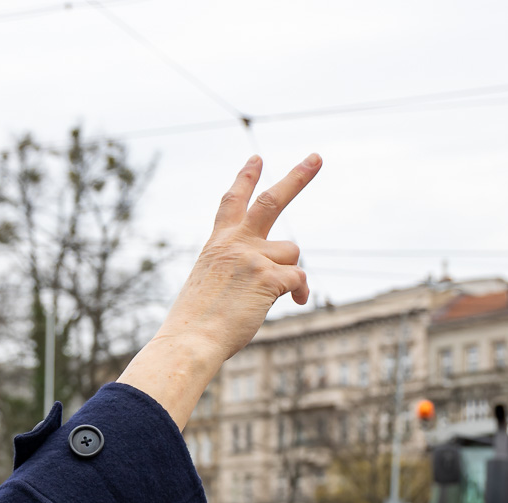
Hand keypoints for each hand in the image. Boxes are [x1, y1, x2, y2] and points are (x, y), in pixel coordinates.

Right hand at [118, 154, 320, 427]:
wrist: (191, 340)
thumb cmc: (196, 325)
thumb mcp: (208, 286)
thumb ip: (235, 271)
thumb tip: (270, 279)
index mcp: (217, 243)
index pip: (232, 201)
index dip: (246, 178)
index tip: (257, 158)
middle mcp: (235, 242)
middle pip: (272, 200)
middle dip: (297, 177)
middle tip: (317, 157)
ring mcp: (252, 257)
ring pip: (291, 252)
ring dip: (289, 273)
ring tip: (275, 294)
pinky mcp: (268, 277)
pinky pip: (299, 278)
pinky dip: (300, 291)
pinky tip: (295, 303)